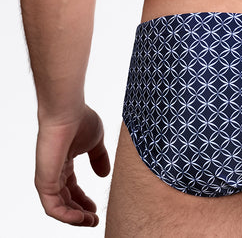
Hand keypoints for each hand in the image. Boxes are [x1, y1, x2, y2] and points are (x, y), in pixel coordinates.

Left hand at [35, 104, 110, 226]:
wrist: (67, 111)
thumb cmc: (80, 120)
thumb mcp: (96, 141)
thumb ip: (99, 158)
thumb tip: (105, 174)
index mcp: (64, 162)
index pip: (71, 188)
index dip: (83, 201)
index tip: (96, 209)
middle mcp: (54, 172)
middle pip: (65, 200)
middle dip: (80, 213)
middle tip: (94, 220)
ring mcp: (47, 177)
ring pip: (59, 207)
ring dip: (75, 218)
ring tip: (90, 221)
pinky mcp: (44, 181)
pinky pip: (53, 207)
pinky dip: (67, 216)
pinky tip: (81, 218)